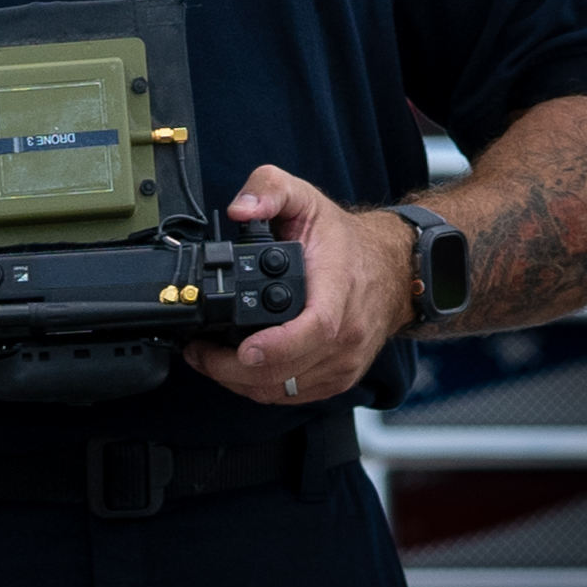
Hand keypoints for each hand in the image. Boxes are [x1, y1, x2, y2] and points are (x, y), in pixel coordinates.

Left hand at [183, 166, 414, 405]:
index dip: (278, 346)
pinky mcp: (337, 379)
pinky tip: (235, 367)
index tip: (244, 349)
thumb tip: (240, 209)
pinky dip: (258, 386)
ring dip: (239, 381)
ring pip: (284, 390)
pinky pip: (292, 395)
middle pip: (288, 370)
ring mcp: (343, 362)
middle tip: (197, 351)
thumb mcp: (305, 198)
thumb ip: (269, 190)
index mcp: (338, 290)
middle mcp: (346, 334)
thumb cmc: (343, 241)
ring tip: (207, 358)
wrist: (389, 270)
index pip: (315, 328)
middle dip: (232, 368)